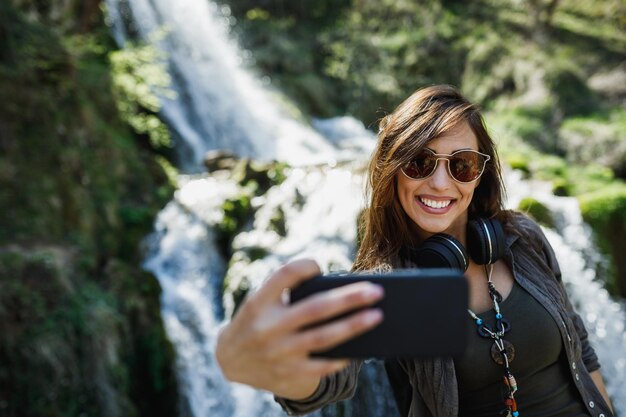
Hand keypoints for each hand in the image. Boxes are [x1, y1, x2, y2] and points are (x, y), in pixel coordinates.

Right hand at [215, 259, 383, 399]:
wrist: (229, 360)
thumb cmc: (256, 321)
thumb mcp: (259, 302)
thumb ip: (286, 292)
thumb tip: (338, 291)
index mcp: (259, 303)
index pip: (285, 275)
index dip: (305, 266)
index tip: (319, 266)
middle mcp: (268, 327)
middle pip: (316, 308)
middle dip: (350, 298)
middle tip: (376, 291)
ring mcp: (279, 352)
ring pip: (324, 337)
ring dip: (354, 325)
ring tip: (376, 315)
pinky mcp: (287, 373)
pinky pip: (322, 365)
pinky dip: (342, 356)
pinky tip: (360, 347)